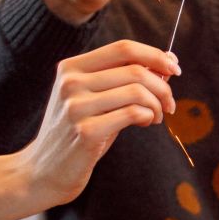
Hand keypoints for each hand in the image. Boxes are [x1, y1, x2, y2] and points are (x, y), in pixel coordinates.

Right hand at [18, 40, 179, 210]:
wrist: (44, 171)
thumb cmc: (77, 133)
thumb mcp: (95, 99)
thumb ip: (124, 79)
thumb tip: (168, 61)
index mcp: (71, 67)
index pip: (123, 48)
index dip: (155, 55)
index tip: (174, 68)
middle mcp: (71, 82)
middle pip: (134, 70)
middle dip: (162, 86)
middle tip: (169, 104)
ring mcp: (76, 107)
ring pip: (137, 91)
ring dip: (157, 105)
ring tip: (156, 117)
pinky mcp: (85, 132)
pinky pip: (132, 114)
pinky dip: (148, 117)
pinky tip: (146, 123)